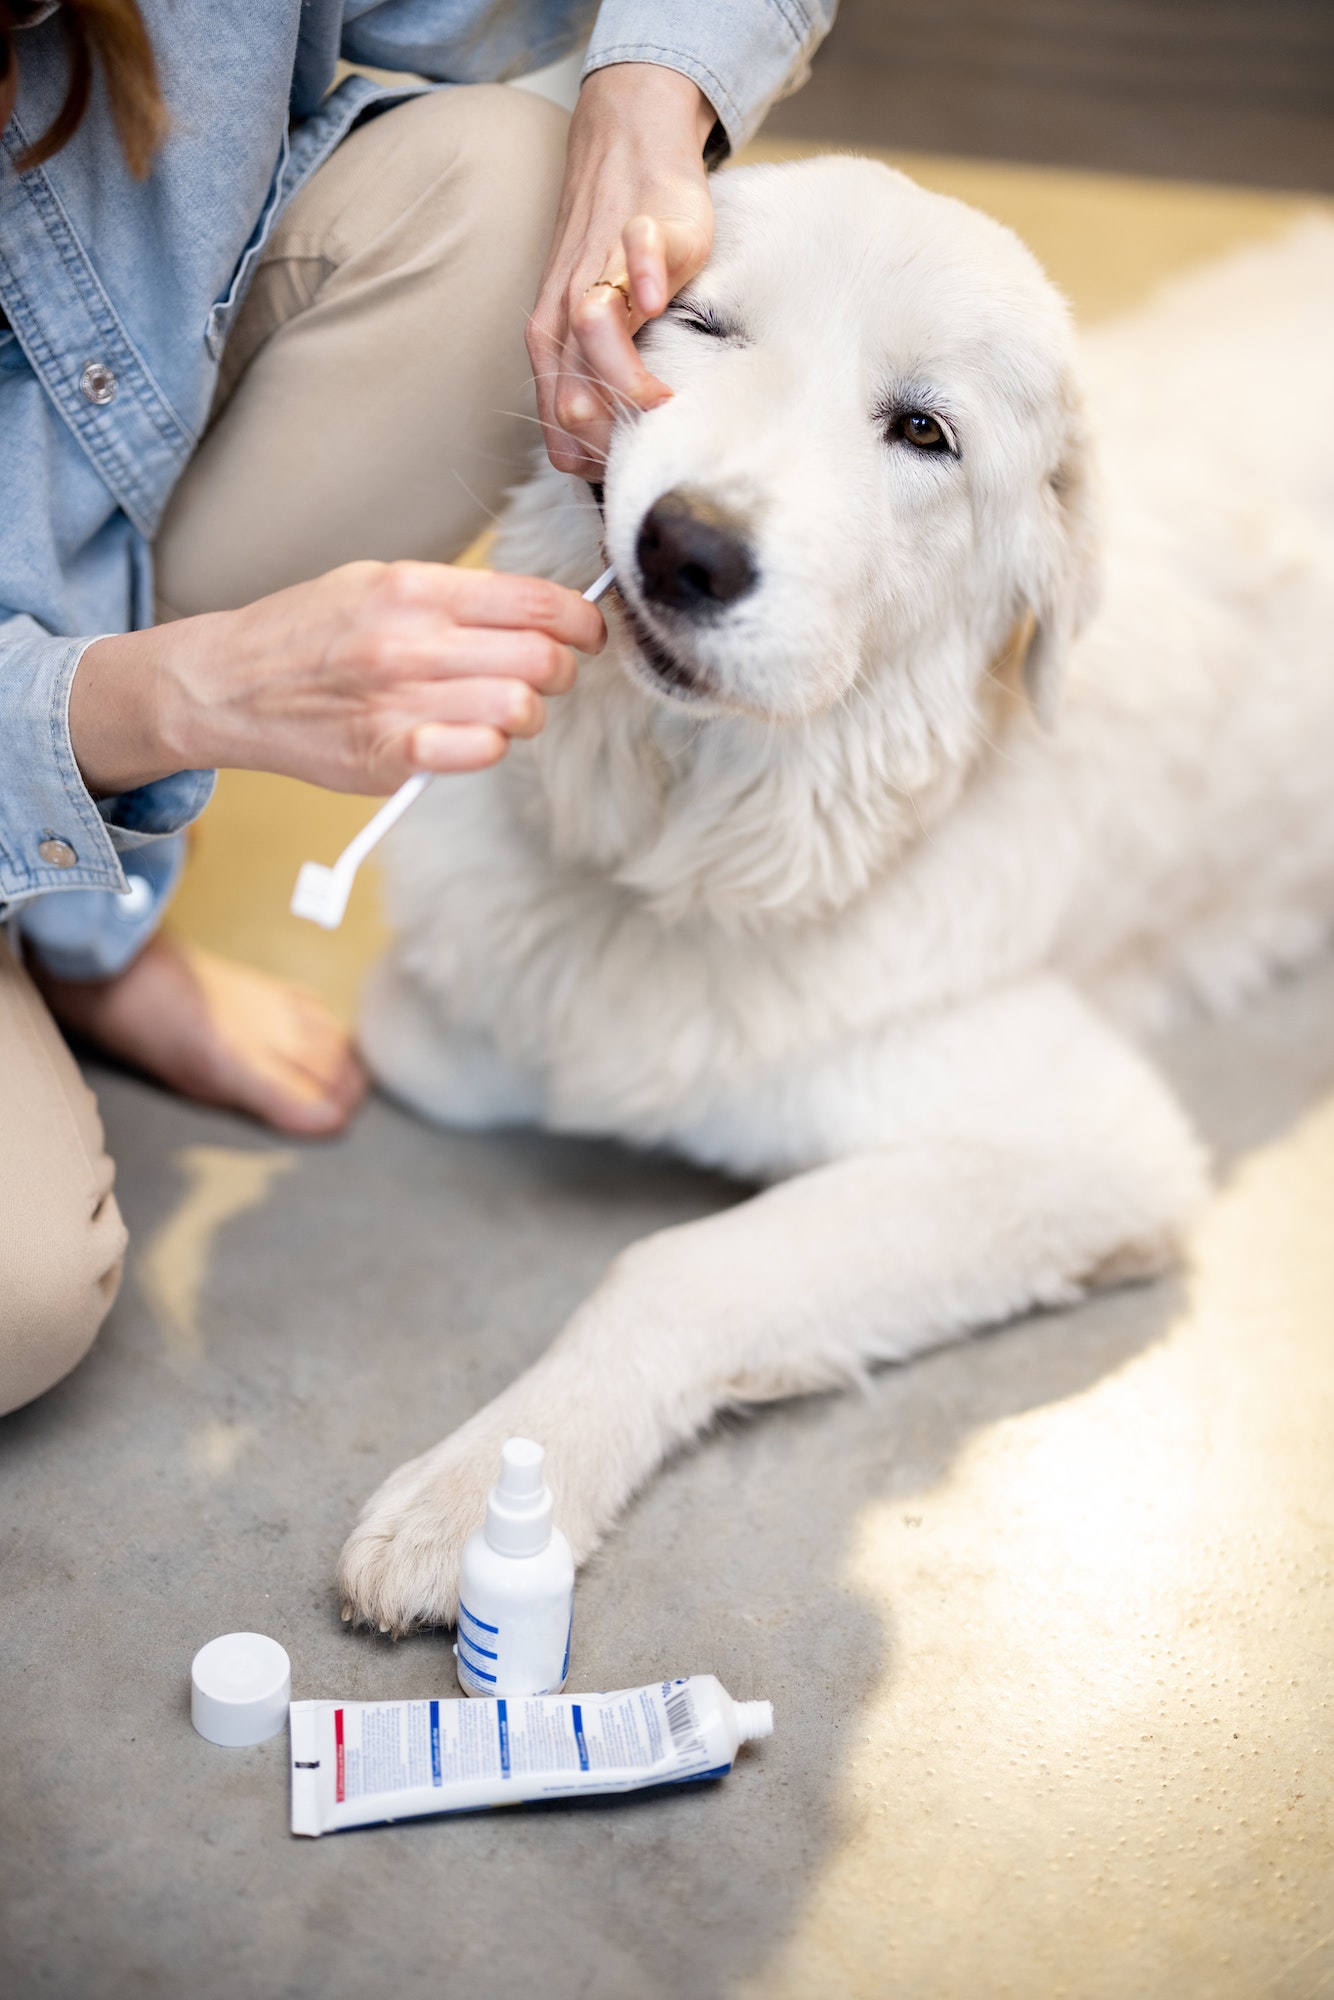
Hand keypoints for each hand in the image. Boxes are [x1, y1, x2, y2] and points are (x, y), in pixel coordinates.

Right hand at [69, 559, 606, 797]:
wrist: (224, 684)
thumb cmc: (307, 633)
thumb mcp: (375, 582)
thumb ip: (453, 596)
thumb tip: (535, 609)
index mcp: (414, 587)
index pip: (534, 601)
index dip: (580, 621)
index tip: (588, 633)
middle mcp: (410, 640)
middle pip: (541, 658)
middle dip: (561, 671)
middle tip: (547, 676)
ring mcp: (399, 699)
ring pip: (520, 708)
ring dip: (526, 713)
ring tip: (502, 709)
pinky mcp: (387, 754)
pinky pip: (478, 752)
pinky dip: (488, 746)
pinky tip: (470, 738)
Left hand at [528, 63, 716, 480]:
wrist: (627, 151)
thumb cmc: (619, 253)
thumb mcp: (599, 327)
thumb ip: (596, 383)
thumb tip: (605, 457)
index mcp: (552, 344)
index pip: (559, 426)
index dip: (594, 458)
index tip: (632, 467)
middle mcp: (565, 311)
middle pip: (572, 388)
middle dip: (610, 430)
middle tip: (652, 444)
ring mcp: (602, 266)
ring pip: (592, 327)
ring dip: (623, 372)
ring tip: (664, 399)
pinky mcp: (643, 224)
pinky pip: (636, 249)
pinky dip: (642, 274)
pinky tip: (656, 301)